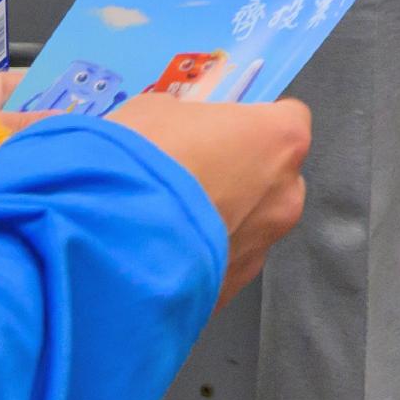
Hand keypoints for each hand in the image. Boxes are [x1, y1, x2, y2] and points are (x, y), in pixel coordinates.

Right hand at [106, 97, 312, 303]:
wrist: (110, 237)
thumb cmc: (141, 160)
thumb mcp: (158, 113)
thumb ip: (190, 123)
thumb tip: (185, 134)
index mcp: (279, 140)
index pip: (289, 122)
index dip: (254, 125)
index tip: (226, 132)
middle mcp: (284, 196)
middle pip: (275, 179)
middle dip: (243, 176)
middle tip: (195, 176)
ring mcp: (263, 246)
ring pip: (252, 226)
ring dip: (223, 221)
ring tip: (173, 220)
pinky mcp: (235, 287)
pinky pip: (224, 262)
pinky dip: (203, 257)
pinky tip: (166, 251)